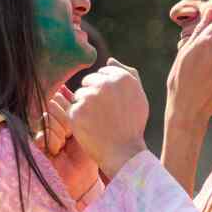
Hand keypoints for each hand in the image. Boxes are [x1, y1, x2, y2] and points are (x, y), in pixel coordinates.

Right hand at [33, 86, 99, 199]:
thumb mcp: (86, 128)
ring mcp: (42, 134)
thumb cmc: (88, 156)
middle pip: (51, 104)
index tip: (77, 123)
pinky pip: (39, 133)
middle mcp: (51, 123)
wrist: (84, 182)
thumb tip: (67, 88)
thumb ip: (78, 109)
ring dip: (58, 130)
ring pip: (46, 117)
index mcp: (63, 116)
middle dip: (63, 118)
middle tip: (70, 134)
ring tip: (64, 143)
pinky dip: (50, 139)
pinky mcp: (36, 147)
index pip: (58, 99)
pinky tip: (57, 149)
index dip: (68, 108)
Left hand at [66, 58, 149, 177]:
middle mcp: (105, 84)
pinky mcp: (76, 112)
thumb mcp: (139, 96)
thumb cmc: (132, 124)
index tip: (113, 104)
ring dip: (85, 106)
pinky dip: (78, 118)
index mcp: (122, 77)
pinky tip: (90, 127)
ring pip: (79, 95)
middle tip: (105, 114)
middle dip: (94, 94)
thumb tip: (109, 59)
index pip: (103, 73)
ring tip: (99, 121)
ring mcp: (89, 97)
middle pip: (89, 81)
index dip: (106, 89)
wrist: (124, 152)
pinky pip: (72, 108)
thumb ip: (128, 74)